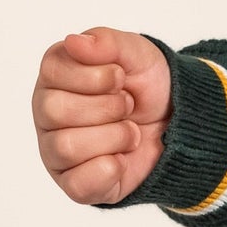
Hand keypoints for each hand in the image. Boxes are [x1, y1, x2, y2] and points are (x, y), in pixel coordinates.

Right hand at [32, 27, 171, 204]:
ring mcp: (57, 151)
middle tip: (128, 105)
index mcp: (55, 76)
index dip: (97, 76)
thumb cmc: (147, 88)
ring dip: (114, 136)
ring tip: (130, 132)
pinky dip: (110, 169)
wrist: (179, 125)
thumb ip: (107, 42)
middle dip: (107, 106)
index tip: (120, 77)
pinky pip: (78, 183)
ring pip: (67, 146)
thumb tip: (74, 42)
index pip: (53, 72)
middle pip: (55, 110)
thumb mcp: (137, 53)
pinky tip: (122, 158)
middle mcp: (47, 114)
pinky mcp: (74, 184)